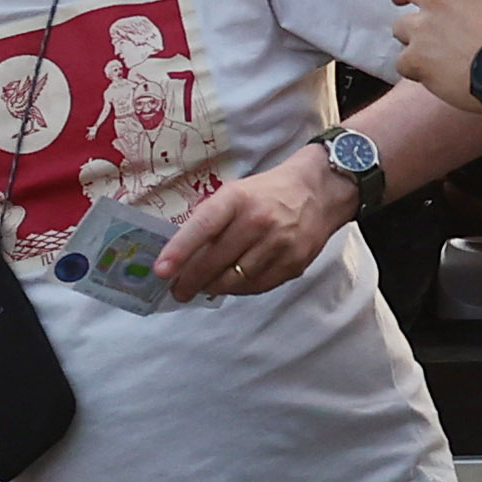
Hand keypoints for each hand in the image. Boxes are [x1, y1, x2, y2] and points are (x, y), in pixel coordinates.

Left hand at [153, 147, 348, 301]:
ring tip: (204, 287)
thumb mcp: (236, 193)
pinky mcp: (294, 263)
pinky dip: (239, 289)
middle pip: (215, 261)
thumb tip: (179, 258)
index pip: (203, 226)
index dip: (180, 250)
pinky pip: (257, 287)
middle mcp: (258, 221)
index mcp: (238, 199)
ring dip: (214, 287)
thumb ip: (210, 221)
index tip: (161, 270)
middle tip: (177, 290)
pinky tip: (232, 283)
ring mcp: (279, 244)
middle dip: (190, 281)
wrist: (320, 191)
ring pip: (234, 280)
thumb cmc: (267, 193)